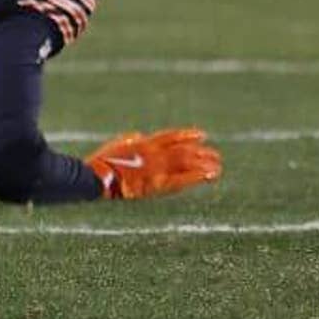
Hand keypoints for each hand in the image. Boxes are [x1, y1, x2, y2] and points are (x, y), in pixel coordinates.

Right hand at [86, 128, 221, 199]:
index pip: (171, 136)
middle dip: (201, 151)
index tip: (202, 135)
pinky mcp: (160, 184)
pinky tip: (211, 175)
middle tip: (215, 154)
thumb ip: (130, 139)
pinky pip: (184, 179)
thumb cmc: (104, 162)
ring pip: (187, 162)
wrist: (100, 177)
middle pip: (183, 149)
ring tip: (218, 165)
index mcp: (144, 143)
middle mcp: (155, 153)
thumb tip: (139, 136)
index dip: (188, 135)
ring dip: (204, 162)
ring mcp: (158, 168)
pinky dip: (199, 176)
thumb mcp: (116, 144)